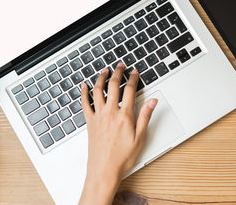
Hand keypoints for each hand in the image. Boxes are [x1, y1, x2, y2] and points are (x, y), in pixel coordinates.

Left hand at [79, 63, 157, 204]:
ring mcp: (98, 116)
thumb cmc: (122, 157)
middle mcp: (110, 113)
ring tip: (105, 70)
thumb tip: (152, 101)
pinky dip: (83, 93)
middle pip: (113, 86)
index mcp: (124, 116)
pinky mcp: (89, 122)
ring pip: (97, 91)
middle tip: (120, 66)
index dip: (133, 78)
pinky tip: (83, 86)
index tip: (135, 72)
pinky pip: (84, 103)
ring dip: (101, 78)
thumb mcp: (140, 137)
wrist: (104, 170)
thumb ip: (146, 116)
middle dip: (117, 73)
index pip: (129, 90)